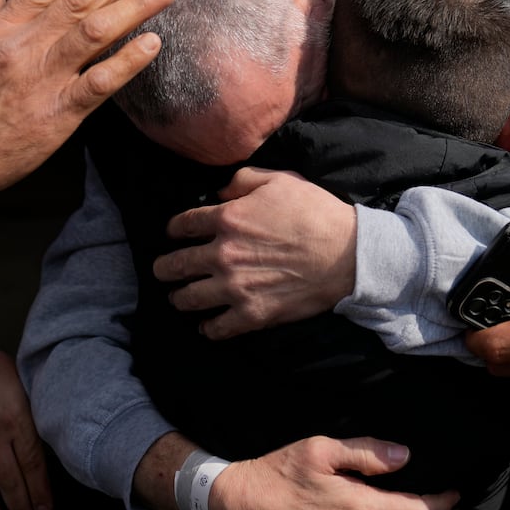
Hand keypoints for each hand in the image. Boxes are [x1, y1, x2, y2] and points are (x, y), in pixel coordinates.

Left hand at [152, 168, 356, 337]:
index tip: (174, 234)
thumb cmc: (315, 213)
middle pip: (174, 265)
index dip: (173, 230)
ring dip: (179, 298)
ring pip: (187, 298)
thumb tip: (220, 192)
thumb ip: (242, 181)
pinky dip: (207, 328)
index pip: (182, 225)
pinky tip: (206, 325)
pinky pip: (216, 328)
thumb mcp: (280, 180)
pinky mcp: (252, 314)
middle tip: (162, 271)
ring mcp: (235, 287)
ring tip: (179, 298)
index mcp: (227, 219)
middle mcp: (223, 254)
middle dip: (164, 268)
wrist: (347, 254)